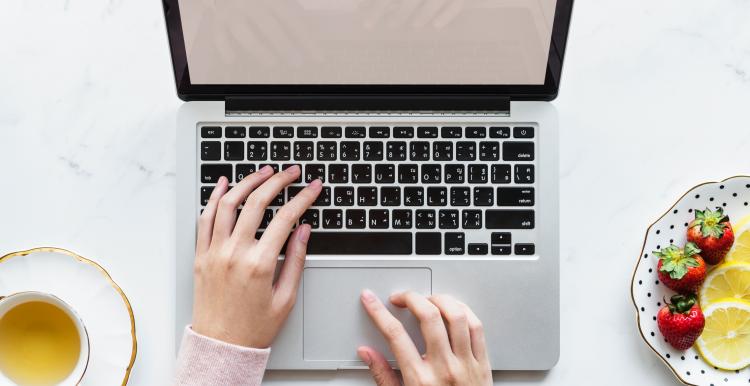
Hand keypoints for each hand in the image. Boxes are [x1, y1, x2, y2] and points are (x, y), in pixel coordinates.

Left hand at [192, 165, 320, 347]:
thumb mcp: (286, 297)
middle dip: (278, 180)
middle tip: (291, 172)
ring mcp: (215, 252)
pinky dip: (215, 197)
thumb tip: (304, 229)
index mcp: (260, 264)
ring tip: (263, 172)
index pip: (286, 218)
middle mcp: (235, 253)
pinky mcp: (201, 255)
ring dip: (247, 182)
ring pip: (229, 203)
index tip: (313, 187)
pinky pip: (205, 218)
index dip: (303, 197)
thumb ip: (296, 259)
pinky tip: (224, 185)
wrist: (221, 346)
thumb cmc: (254, 327)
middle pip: (257, 202)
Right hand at [358, 290, 491, 385]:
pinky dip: (463, 311)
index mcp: (420, 380)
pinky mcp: (483, 363)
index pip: (395, 335)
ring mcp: (466, 364)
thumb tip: (367, 353)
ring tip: (427, 299)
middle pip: (428, 317)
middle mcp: (444, 369)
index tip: (371, 300)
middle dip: (411, 298)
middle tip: (400, 297)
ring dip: (439, 299)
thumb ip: (383, 375)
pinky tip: (453, 309)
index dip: (379, 312)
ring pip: (456, 316)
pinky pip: (476, 327)